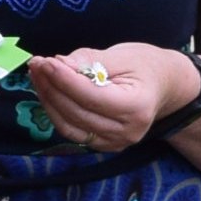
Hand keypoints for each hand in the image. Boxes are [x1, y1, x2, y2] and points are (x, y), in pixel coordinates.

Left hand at [23, 42, 192, 150]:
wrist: (164, 87)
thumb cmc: (145, 66)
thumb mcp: (123, 55)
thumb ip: (91, 60)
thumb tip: (59, 64)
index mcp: (137, 107)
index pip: (92, 96)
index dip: (64, 79)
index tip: (45, 61)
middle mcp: (127, 132)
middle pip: (77, 112)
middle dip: (51, 87)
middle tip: (36, 64)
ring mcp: (115, 143)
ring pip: (69, 125)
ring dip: (48, 99)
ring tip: (38, 75)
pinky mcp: (103, 145)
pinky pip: (71, 131)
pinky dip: (55, 111)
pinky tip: (47, 90)